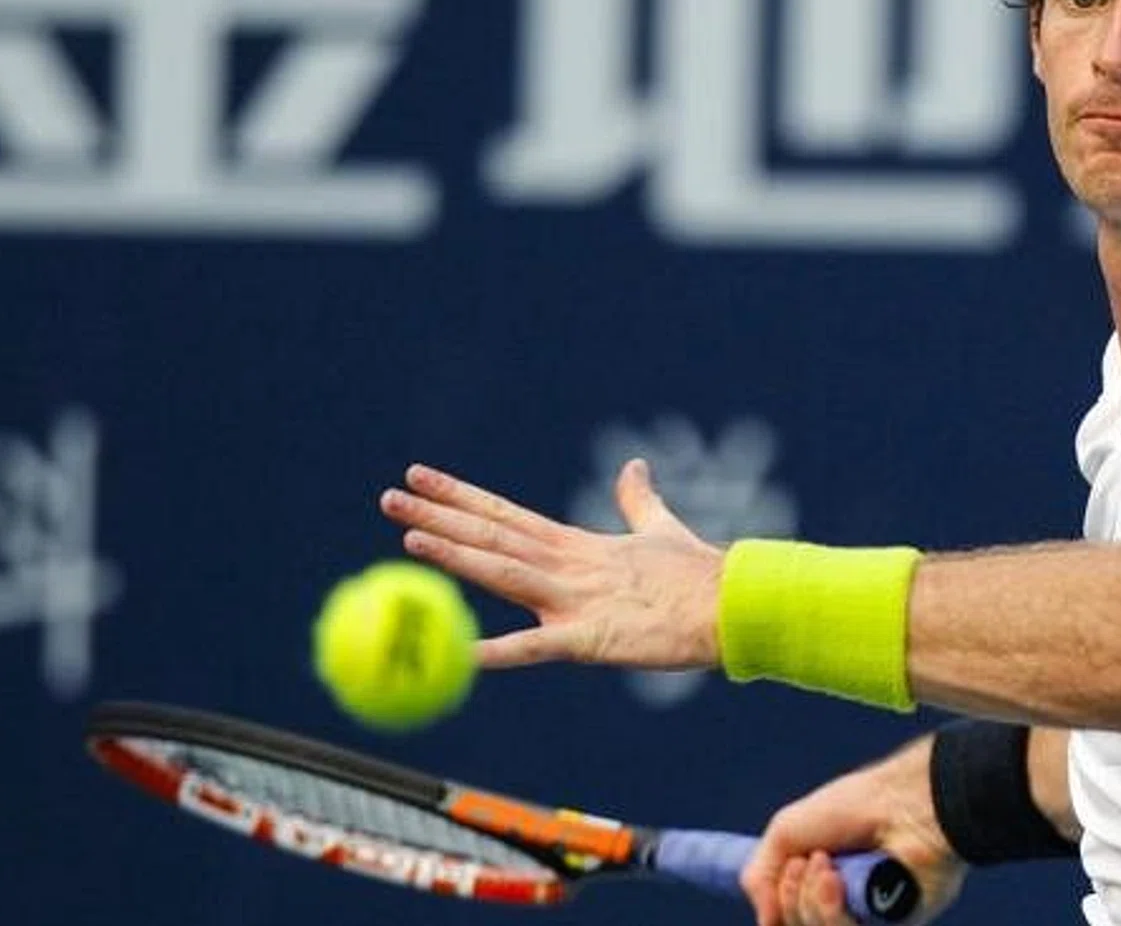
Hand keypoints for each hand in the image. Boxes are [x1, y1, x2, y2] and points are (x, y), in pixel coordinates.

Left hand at [378, 459, 722, 669]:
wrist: (730, 605)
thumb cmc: (697, 575)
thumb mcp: (659, 532)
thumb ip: (637, 502)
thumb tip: (633, 466)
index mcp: (575, 545)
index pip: (504, 514)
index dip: (458, 495)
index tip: (419, 475)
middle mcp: (566, 565)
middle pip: (491, 537)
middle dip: (438, 516)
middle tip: (389, 496)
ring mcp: (576, 599)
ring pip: (504, 574)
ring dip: (457, 556)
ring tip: (412, 538)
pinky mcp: (591, 639)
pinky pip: (539, 648)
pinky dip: (502, 651)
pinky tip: (464, 654)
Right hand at [743, 736, 966, 925]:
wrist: (898, 803)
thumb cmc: (849, 809)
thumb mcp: (785, 833)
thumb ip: (759, 879)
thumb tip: (767, 923)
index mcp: (820, 885)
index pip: (788, 918)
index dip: (779, 905)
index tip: (788, 868)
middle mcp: (842, 907)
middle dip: (791, 899)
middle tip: (805, 862)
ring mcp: (865, 921)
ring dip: (809, 904)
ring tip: (825, 866)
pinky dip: (832, 913)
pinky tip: (837, 881)